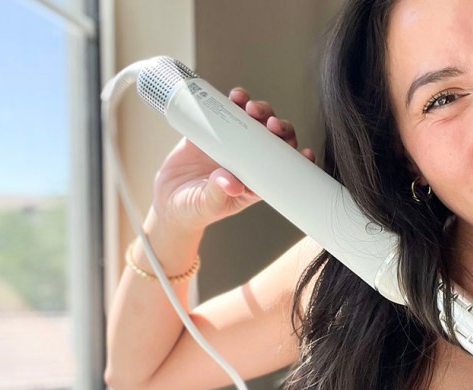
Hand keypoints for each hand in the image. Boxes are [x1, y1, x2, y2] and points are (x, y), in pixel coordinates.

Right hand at [151, 87, 315, 231]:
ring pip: (254, 120)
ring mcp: (233, 142)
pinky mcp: (213, 129)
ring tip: (249, 106)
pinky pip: (227, 111)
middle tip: (270, 123)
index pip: (285, 166)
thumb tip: (231, 183)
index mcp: (257, 179)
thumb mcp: (207, 204)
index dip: (298, 157)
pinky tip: (235, 97)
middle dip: (278, 127)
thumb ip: (219, 192)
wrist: (167, 200)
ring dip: (258, 110)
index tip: (305, 153)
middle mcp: (249, 158)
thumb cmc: (195, 208)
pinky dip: (233, 102)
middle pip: (274, 138)